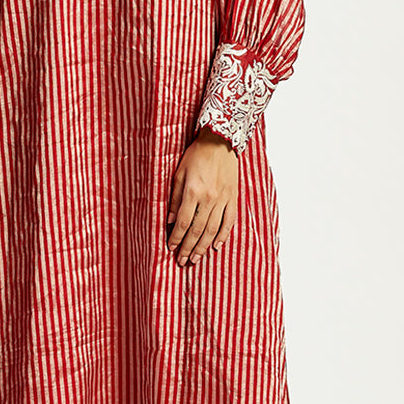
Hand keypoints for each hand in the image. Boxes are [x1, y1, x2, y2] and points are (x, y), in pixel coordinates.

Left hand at [166, 131, 238, 265]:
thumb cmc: (196, 155)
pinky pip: (229, 221)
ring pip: (212, 230)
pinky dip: (223, 235)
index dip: (176, 238)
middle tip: (182, 261)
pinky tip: (216, 246)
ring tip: (196, 258)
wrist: (220, 141)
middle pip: (197, 230)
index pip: (183, 223)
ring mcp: (223, 199)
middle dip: (188, 248)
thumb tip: (170, 220)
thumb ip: (174, 198)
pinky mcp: (233, 198)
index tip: (171, 248)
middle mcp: (209, 199)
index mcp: (193, 192)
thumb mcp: (178, 173)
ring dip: (203, 247)